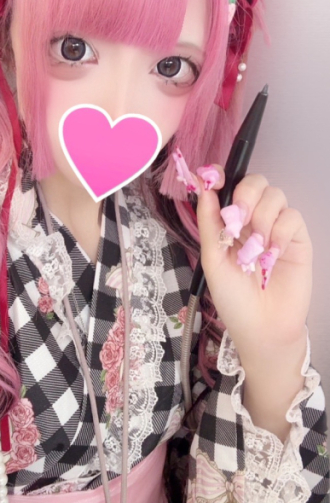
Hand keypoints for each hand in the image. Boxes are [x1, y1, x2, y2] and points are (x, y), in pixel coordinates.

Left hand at [195, 167, 311, 363]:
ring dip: (262, 218)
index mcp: (229, 223)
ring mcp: (276, 228)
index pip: (230, 186)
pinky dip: (280, 231)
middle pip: (255, 182)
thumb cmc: (234, 299)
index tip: (215, 178)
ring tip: (256, 249)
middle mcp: (253, 220)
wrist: (262, 327)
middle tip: (238, 219)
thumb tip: (204, 188)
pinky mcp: (298, 240)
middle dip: (246, 195)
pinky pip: (292, 216)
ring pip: (275, 196)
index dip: (223, 175)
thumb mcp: (212, 259)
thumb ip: (209, 222)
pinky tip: (273, 253)